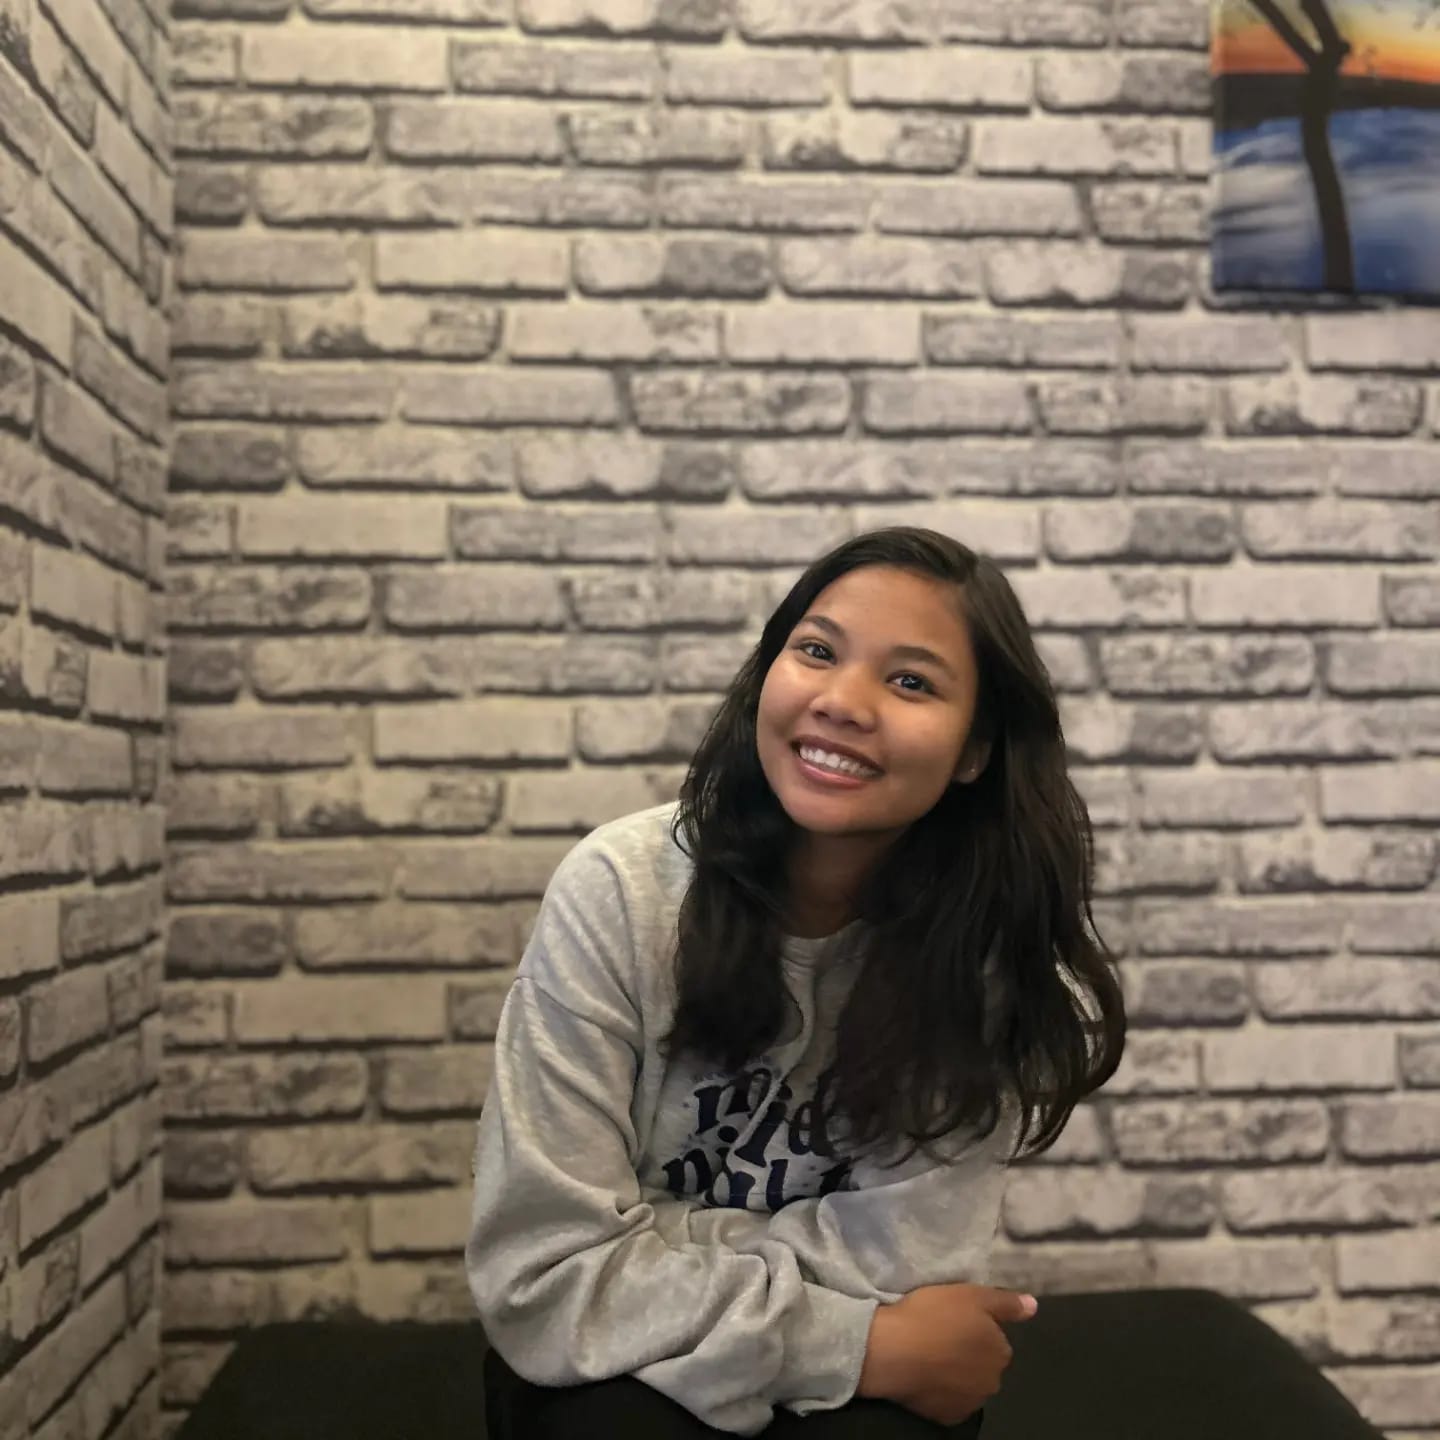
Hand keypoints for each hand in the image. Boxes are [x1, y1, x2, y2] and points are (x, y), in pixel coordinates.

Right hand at [857, 1283, 1036, 1425]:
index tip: (954, 1321)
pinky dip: (941, 1391)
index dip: (975, 1330)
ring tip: (930, 1355)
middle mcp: (992, 1382)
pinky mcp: (948, 1417)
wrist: (894, 1350)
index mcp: (1000, 1351)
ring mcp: (970, 1403)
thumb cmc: (933, 1316)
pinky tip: (925, 1375)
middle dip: (969, 1354)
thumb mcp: (971, 1295)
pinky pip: (949, 1401)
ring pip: (968, 1385)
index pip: (996, 1341)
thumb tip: (1033, 1306)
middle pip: (984, 1365)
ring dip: (956, 1374)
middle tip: (941, 1336)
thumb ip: (1006, 1302)